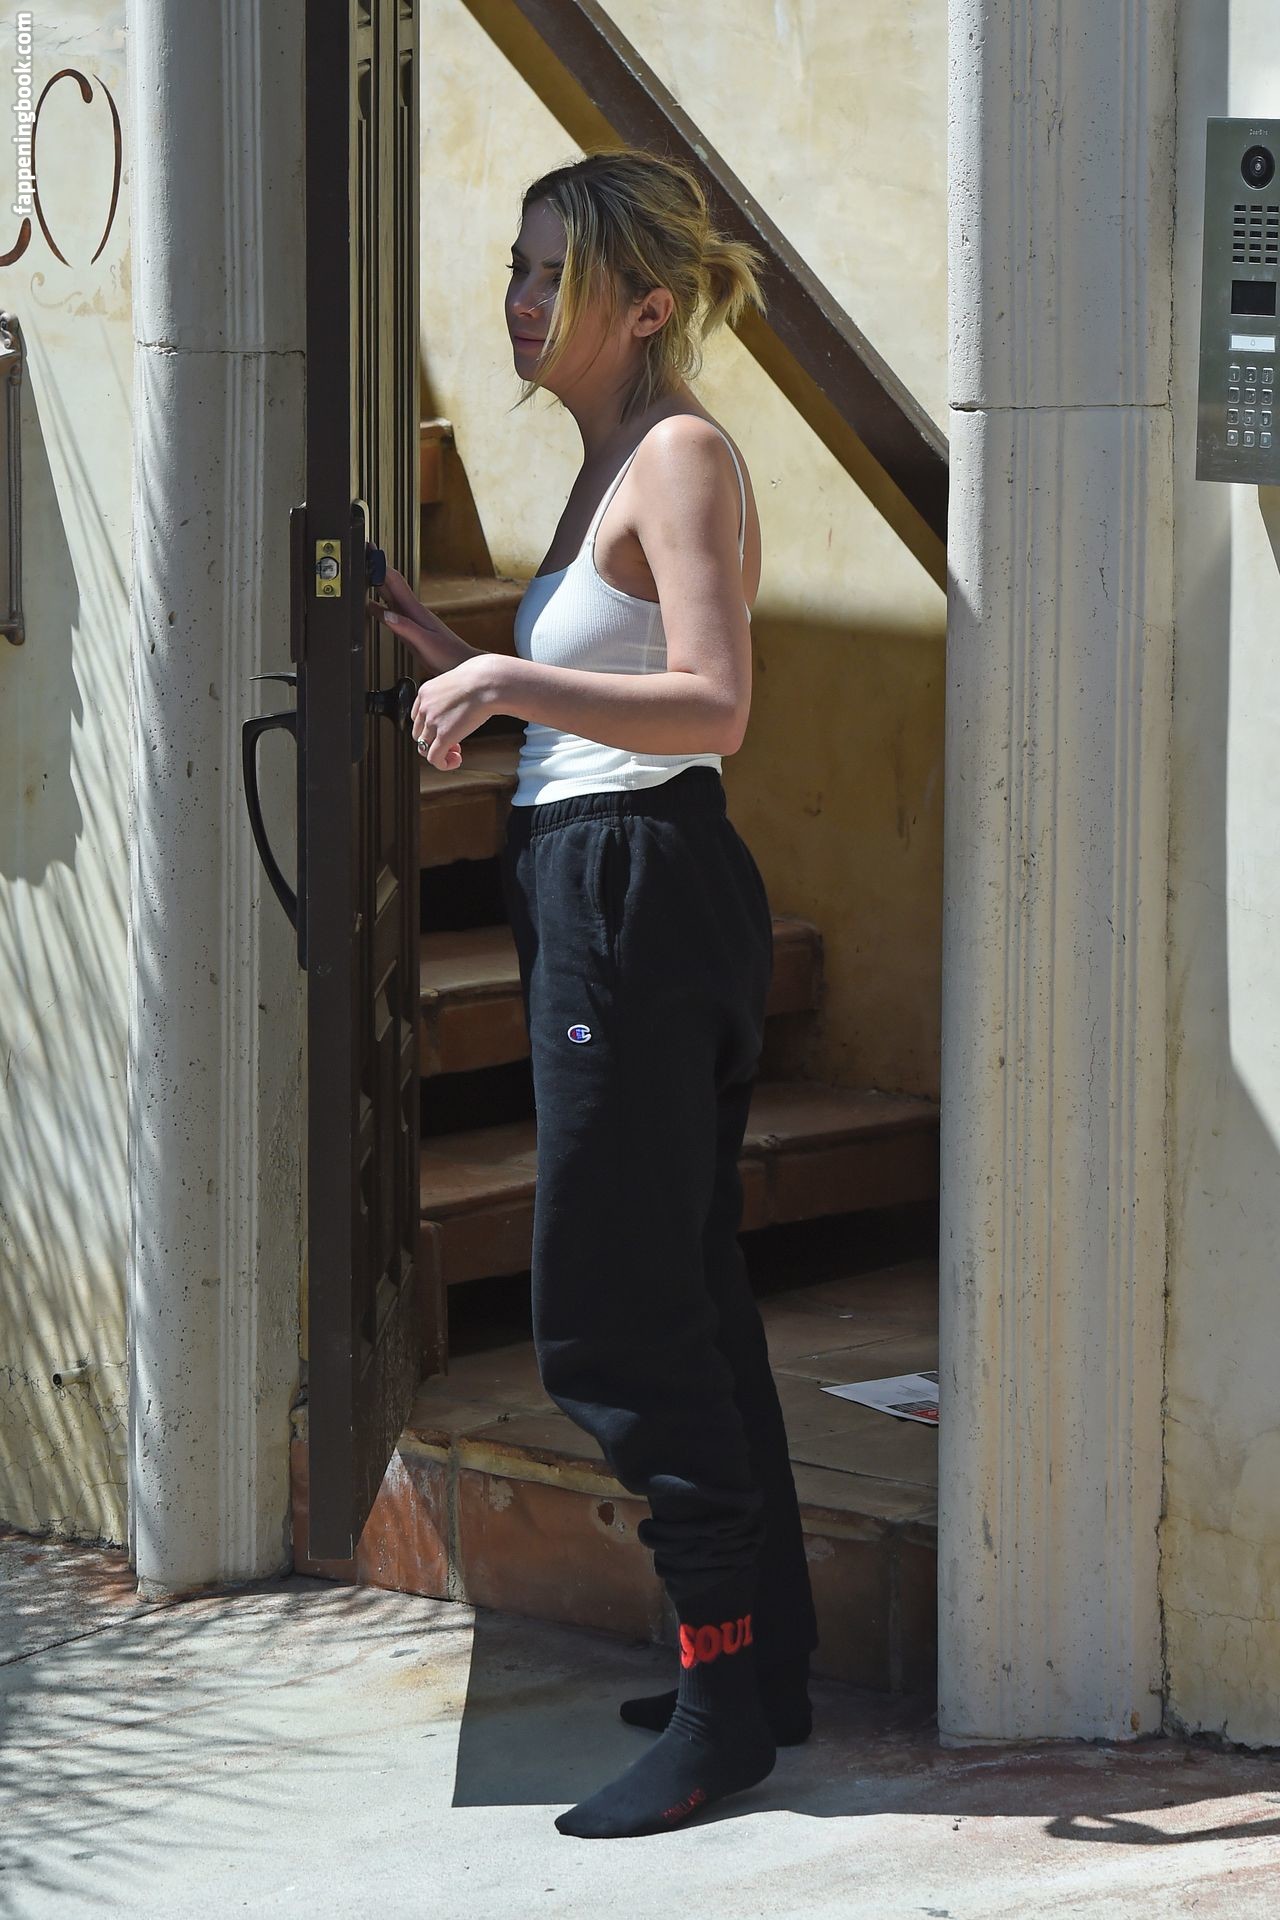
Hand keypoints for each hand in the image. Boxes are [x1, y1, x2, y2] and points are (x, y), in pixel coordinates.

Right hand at [370, 565, 475, 676]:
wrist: (462, 664)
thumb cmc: (448, 655)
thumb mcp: (425, 643)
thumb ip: (406, 628)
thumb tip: (386, 613)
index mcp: (416, 611)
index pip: (395, 582)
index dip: (381, 566)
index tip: (369, 554)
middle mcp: (413, 611)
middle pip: (391, 584)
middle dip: (377, 568)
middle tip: (362, 555)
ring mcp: (412, 619)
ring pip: (390, 596)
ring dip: (376, 584)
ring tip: (362, 575)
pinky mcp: (411, 628)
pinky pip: (391, 612)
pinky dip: (379, 606)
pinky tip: (372, 607)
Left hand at [411, 653, 497, 770]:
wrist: (487, 682)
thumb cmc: (482, 680)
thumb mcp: (458, 682)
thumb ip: (452, 694)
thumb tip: (463, 700)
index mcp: (426, 692)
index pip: (418, 716)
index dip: (431, 727)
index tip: (446, 728)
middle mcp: (425, 707)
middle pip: (419, 734)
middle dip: (434, 741)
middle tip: (453, 742)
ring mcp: (432, 722)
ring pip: (425, 748)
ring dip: (440, 753)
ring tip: (456, 752)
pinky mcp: (443, 736)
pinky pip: (434, 758)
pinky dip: (443, 764)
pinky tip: (456, 761)